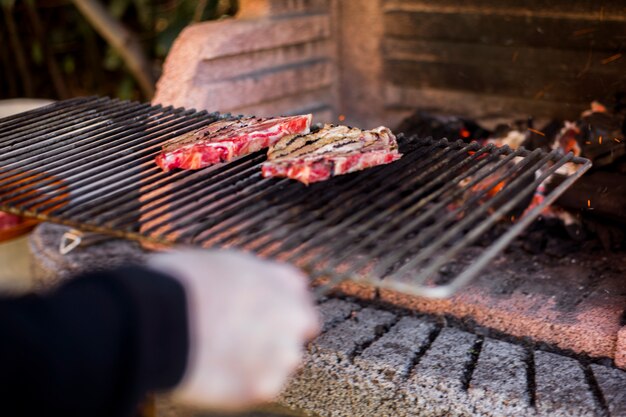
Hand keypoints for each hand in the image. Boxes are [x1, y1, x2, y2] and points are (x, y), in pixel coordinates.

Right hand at [148, 249, 318, 410]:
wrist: (161, 317)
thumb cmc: (180, 283)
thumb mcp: (221, 261)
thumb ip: (246, 277)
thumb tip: (238, 286)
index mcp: (283, 280)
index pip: (298, 295)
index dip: (277, 306)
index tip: (259, 314)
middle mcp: (293, 316)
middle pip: (300, 331)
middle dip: (279, 337)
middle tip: (243, 340)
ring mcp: (282, 354)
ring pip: (281, 365)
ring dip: (260, 364)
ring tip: (221, 358)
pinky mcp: (264, 387)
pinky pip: (259, 390)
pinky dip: (240, 387)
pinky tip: (215, 374)